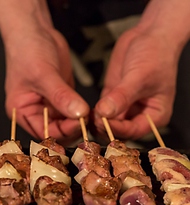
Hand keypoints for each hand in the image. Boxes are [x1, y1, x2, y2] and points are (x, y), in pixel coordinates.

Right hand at [3, 18, 88, 144]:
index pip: (43, 132)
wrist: (35, 32)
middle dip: (71, 128)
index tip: (79, 123)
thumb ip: (61, 95)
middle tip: (86, 120)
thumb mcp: (43, 74)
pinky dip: (81, 113)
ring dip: (78, 121)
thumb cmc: (27, 50)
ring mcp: (49, 105)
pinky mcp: (61, 98)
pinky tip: (89, 110)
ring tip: (89, 115)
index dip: (61, 132)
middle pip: (56, 131)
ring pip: (66, 123)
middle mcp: (35, 112)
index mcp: (22, 112)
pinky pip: (72, 111)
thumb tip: (79, 113)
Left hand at [93, 27, 176, 141]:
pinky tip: (87, 109)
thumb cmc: (155, 55)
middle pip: (120, 130)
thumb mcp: (140, 77)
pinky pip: (102, 111)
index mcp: (154, 115)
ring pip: (108, 122)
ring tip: (89, 114)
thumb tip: (105, 113)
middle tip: (94, 119)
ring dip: (98, 121)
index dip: (118, 129)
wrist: (148, 35)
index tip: (103, 122)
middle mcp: (139, 114)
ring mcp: (124, 106)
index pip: (134, 131)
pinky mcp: (112, 98)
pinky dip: (95, 112)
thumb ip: (122, 96)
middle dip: (106, 127)